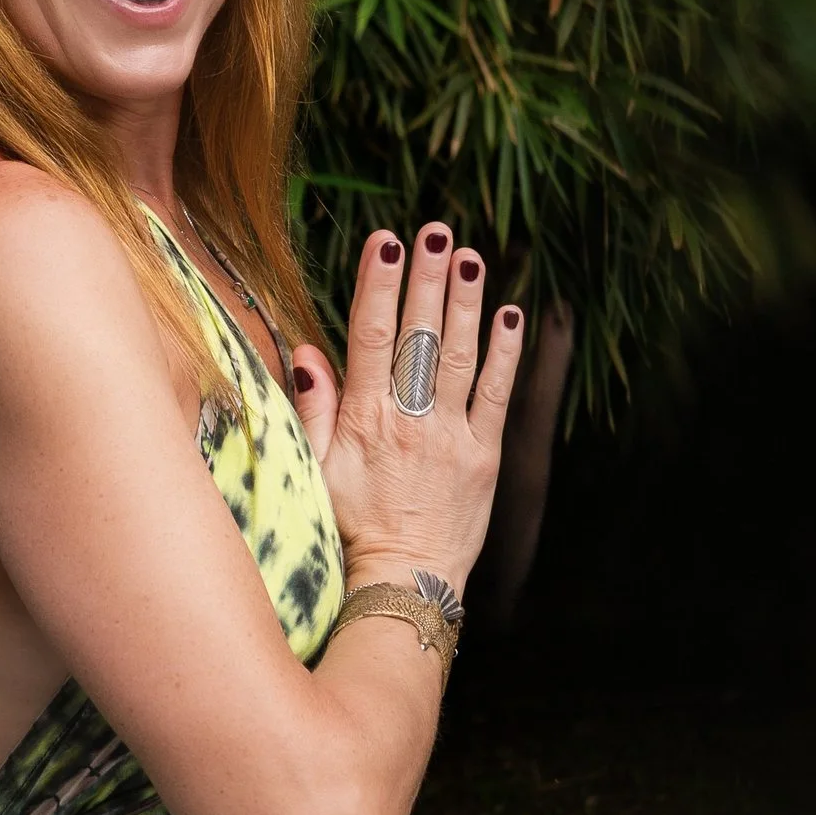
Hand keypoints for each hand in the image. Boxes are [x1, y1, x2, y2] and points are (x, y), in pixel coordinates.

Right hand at [289, 223, 520, 593]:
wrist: (405, 583)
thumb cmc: (354, 525)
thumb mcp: (318, 468)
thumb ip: (314, 408)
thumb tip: (306, 352)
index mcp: (366, 418)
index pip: (371, 336)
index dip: (379, 284)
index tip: (386, 241)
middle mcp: (410, 420)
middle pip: (419, 335)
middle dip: (428, 278)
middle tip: (436, 230)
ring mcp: (452, 436)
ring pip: (459, 356)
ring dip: (466, 303)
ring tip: (470, 256)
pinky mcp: (486, 456)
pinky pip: (496, 396)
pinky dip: (504, 354)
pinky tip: (509, 316)